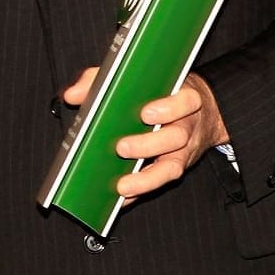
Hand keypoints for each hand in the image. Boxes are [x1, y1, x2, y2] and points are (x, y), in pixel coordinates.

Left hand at [63, 68, 227, 204]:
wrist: (203, 112)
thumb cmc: (160, 90)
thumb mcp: (136, 77)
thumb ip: (103, 79)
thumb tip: (72, 94)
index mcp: (182, 96)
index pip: (187, 101)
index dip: (168, 108)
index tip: (145, 114)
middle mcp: (187, 124)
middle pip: (176, 137)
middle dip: (148, 145)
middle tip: (121, 148)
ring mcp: (184, 149)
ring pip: (172, 166)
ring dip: (145, 177)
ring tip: (121, 185)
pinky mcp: (176, 167)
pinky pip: (161, 183)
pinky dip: (141, 190)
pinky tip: (122, 196)